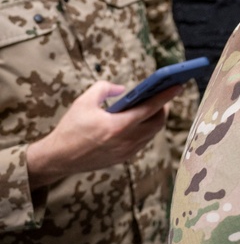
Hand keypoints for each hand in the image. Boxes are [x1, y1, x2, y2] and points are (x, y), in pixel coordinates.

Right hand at [25, 80, 181, 189]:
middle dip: (164, 108)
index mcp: (117, 126)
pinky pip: (143, 141)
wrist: (58, 158)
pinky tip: (142, 120)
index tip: (178, 85)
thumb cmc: (70, 128)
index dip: (166, 96)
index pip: (150, 108)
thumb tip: (122, 88)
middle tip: (163, 96)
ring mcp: (126, 152)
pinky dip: (146, 129)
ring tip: (155, 105)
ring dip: (156, 119)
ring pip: (152, 133)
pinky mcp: (124, 158)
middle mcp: (126, 141)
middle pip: (157, 122)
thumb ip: (104, 88)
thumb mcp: (83, 102)